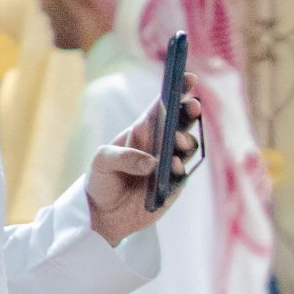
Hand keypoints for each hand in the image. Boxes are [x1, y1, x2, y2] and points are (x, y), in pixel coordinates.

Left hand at [86, 80, 202, 248]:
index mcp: (143, 131)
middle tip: (193, 107)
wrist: (104, 216)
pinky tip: (172, 166)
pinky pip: (183, 173)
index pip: (163, 106)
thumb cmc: (101, 181)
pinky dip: (180, 167)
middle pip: (182, 123)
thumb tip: (151, 162)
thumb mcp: (102, 161)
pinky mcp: (174, 186)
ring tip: (176, 142)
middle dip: (190, 111)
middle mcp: (160, 145)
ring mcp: (169, 165)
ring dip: (186, 140)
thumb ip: (123, 156)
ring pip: (188, 146)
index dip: (177, 90)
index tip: (188, 78)